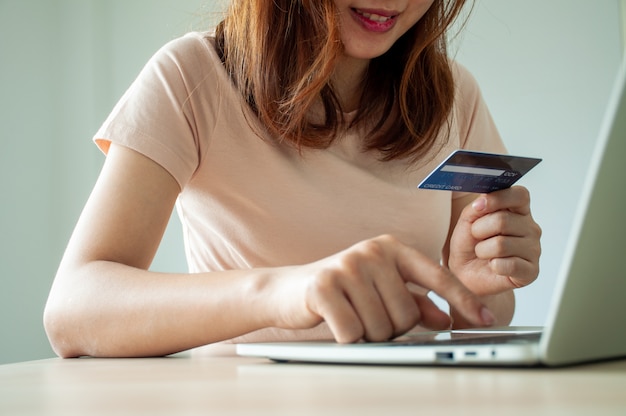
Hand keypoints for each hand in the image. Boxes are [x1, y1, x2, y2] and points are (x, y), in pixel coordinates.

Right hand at [273, 235, 494, 343]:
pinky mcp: (325, 285)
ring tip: (350, 317)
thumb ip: (413, 301)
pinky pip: (353, 331)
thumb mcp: (379, 291)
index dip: (463, 300)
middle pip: (407, 314)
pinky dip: (347, 338)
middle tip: (368, 317)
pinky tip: (334, 322)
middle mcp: (373, 251)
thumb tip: (444, 318)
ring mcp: (348, 265)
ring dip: (368, 334)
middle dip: (391, 329)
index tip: (487, 320)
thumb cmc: (339, 291)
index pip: (437, 275)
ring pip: (383, 327)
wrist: (287, 290)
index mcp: (391, 248)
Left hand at [447, 186, 541, 295]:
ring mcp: (533, 250)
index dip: (498, 199)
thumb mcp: (467, 220)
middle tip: (476, 238)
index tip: (479, 206)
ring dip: (482, 250)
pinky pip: (510, 265)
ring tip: (483, 253)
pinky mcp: (531, 271)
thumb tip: (483, 201)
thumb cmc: (469, 245)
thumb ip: (476, 207)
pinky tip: (493, 266)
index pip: (520, 195)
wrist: (466, 275)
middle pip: (504, 220)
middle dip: (479, 230)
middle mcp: (530, 228)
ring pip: (502, 244)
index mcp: (518, 211)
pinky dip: (494, 266)